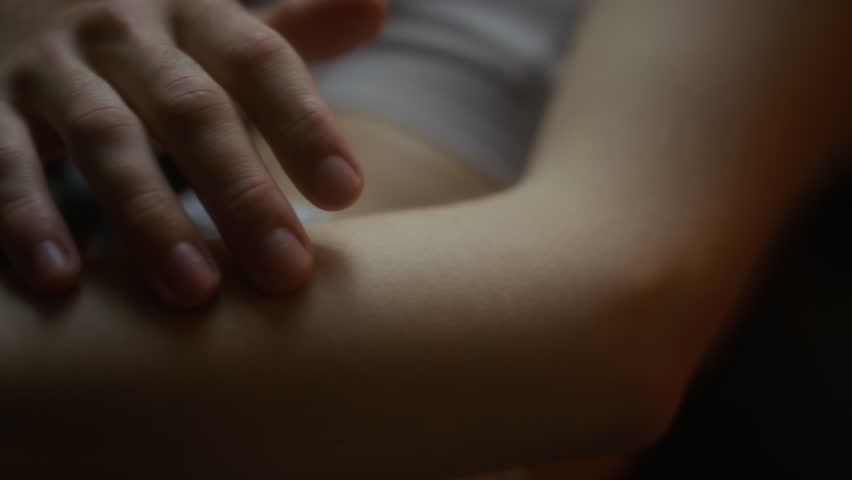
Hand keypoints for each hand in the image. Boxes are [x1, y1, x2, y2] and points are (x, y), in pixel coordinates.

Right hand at [0, 0, 383, 306]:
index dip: (302, 123)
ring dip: (150, 217)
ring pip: (107, 141)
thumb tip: (372, 8)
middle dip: (241, 192)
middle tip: (286, 272)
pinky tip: (62, 281)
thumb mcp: (212, 19)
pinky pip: (5, 162)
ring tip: (195, 292)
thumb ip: (289, 27)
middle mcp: (124, 33)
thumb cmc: (146, 33)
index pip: (259, 59)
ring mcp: (52, 70)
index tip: (345, 192)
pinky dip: (26, 218)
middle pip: (192, 110)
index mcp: (192, 12)